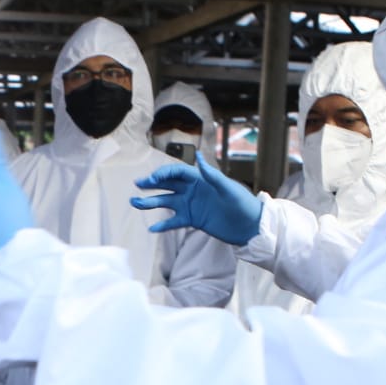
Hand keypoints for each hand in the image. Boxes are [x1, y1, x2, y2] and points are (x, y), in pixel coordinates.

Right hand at [130, 151, 261, 245]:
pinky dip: (163, 224)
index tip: (152, 179)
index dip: (164, 174)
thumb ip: (212, 175)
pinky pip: (174, 221)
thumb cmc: (242, 203)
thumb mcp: (227, 188)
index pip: (177, 173)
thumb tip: (198, 156)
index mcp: (201, 179)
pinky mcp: (192, 220)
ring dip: (150, 202)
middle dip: (151, 184)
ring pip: (166, 202)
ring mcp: (191, 205)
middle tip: (137, 185)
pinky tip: (151, 228)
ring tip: (135, 203)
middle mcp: (193, 190)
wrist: (249, 226)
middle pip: (167, 185)